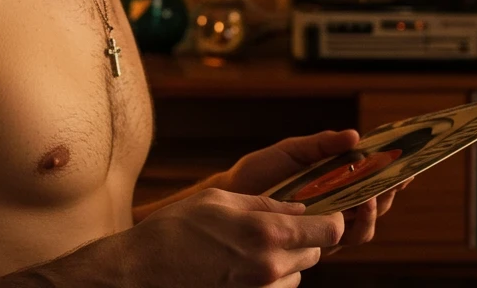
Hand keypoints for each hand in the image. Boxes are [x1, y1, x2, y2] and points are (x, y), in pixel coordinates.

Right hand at [133, 186, 345, 287]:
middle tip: (280, 225)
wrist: (143, 272)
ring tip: (253, 246)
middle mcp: (271, 267)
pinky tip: (243, 266)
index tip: (328, 211)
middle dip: (305, 237)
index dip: (333, 218)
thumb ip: (264, 203)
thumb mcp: (219, 200)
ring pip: (297, 274)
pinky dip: (271, 277)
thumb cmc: (176, 229)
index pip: (328, 230)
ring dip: (288, 260)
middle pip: (316, 252)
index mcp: (267, 233)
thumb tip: (297, 207)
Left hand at [207, 129, 412, 253]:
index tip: (411, 157)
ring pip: (366, 226)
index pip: (372, 180)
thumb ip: (323, 144)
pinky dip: (359, 223)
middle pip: (377, 205)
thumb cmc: (262, 171)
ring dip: (379, 209)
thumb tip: (356, 136)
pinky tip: (360, 206)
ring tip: (378, 192)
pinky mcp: (315, 240)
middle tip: (404, 174)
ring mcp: (326, 226)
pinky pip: (345, 238)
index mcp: (334, 184)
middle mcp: (335, 208)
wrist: (233, 193)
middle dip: (394, 190)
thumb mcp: (294, 150)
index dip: (393, 172)